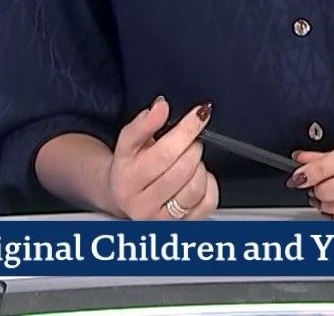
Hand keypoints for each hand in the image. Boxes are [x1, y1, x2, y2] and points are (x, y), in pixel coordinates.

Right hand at [103, 98, 219, 219]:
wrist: (124, 196)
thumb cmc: (130, 167)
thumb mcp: (128, 142)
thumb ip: (144, 123)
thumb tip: (161, 106)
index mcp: (127, 181)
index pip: (164, 153)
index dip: (186, 130)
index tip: (199, 114)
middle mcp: (142, 206)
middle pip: (183, 168)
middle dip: (192, 147)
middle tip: (188, 141)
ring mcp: (163, 220)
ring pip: (196, 186)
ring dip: (199, 166)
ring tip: (189, 160)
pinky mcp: (184, 226)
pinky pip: (209, 202)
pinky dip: (209, 184)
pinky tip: (197, 178)